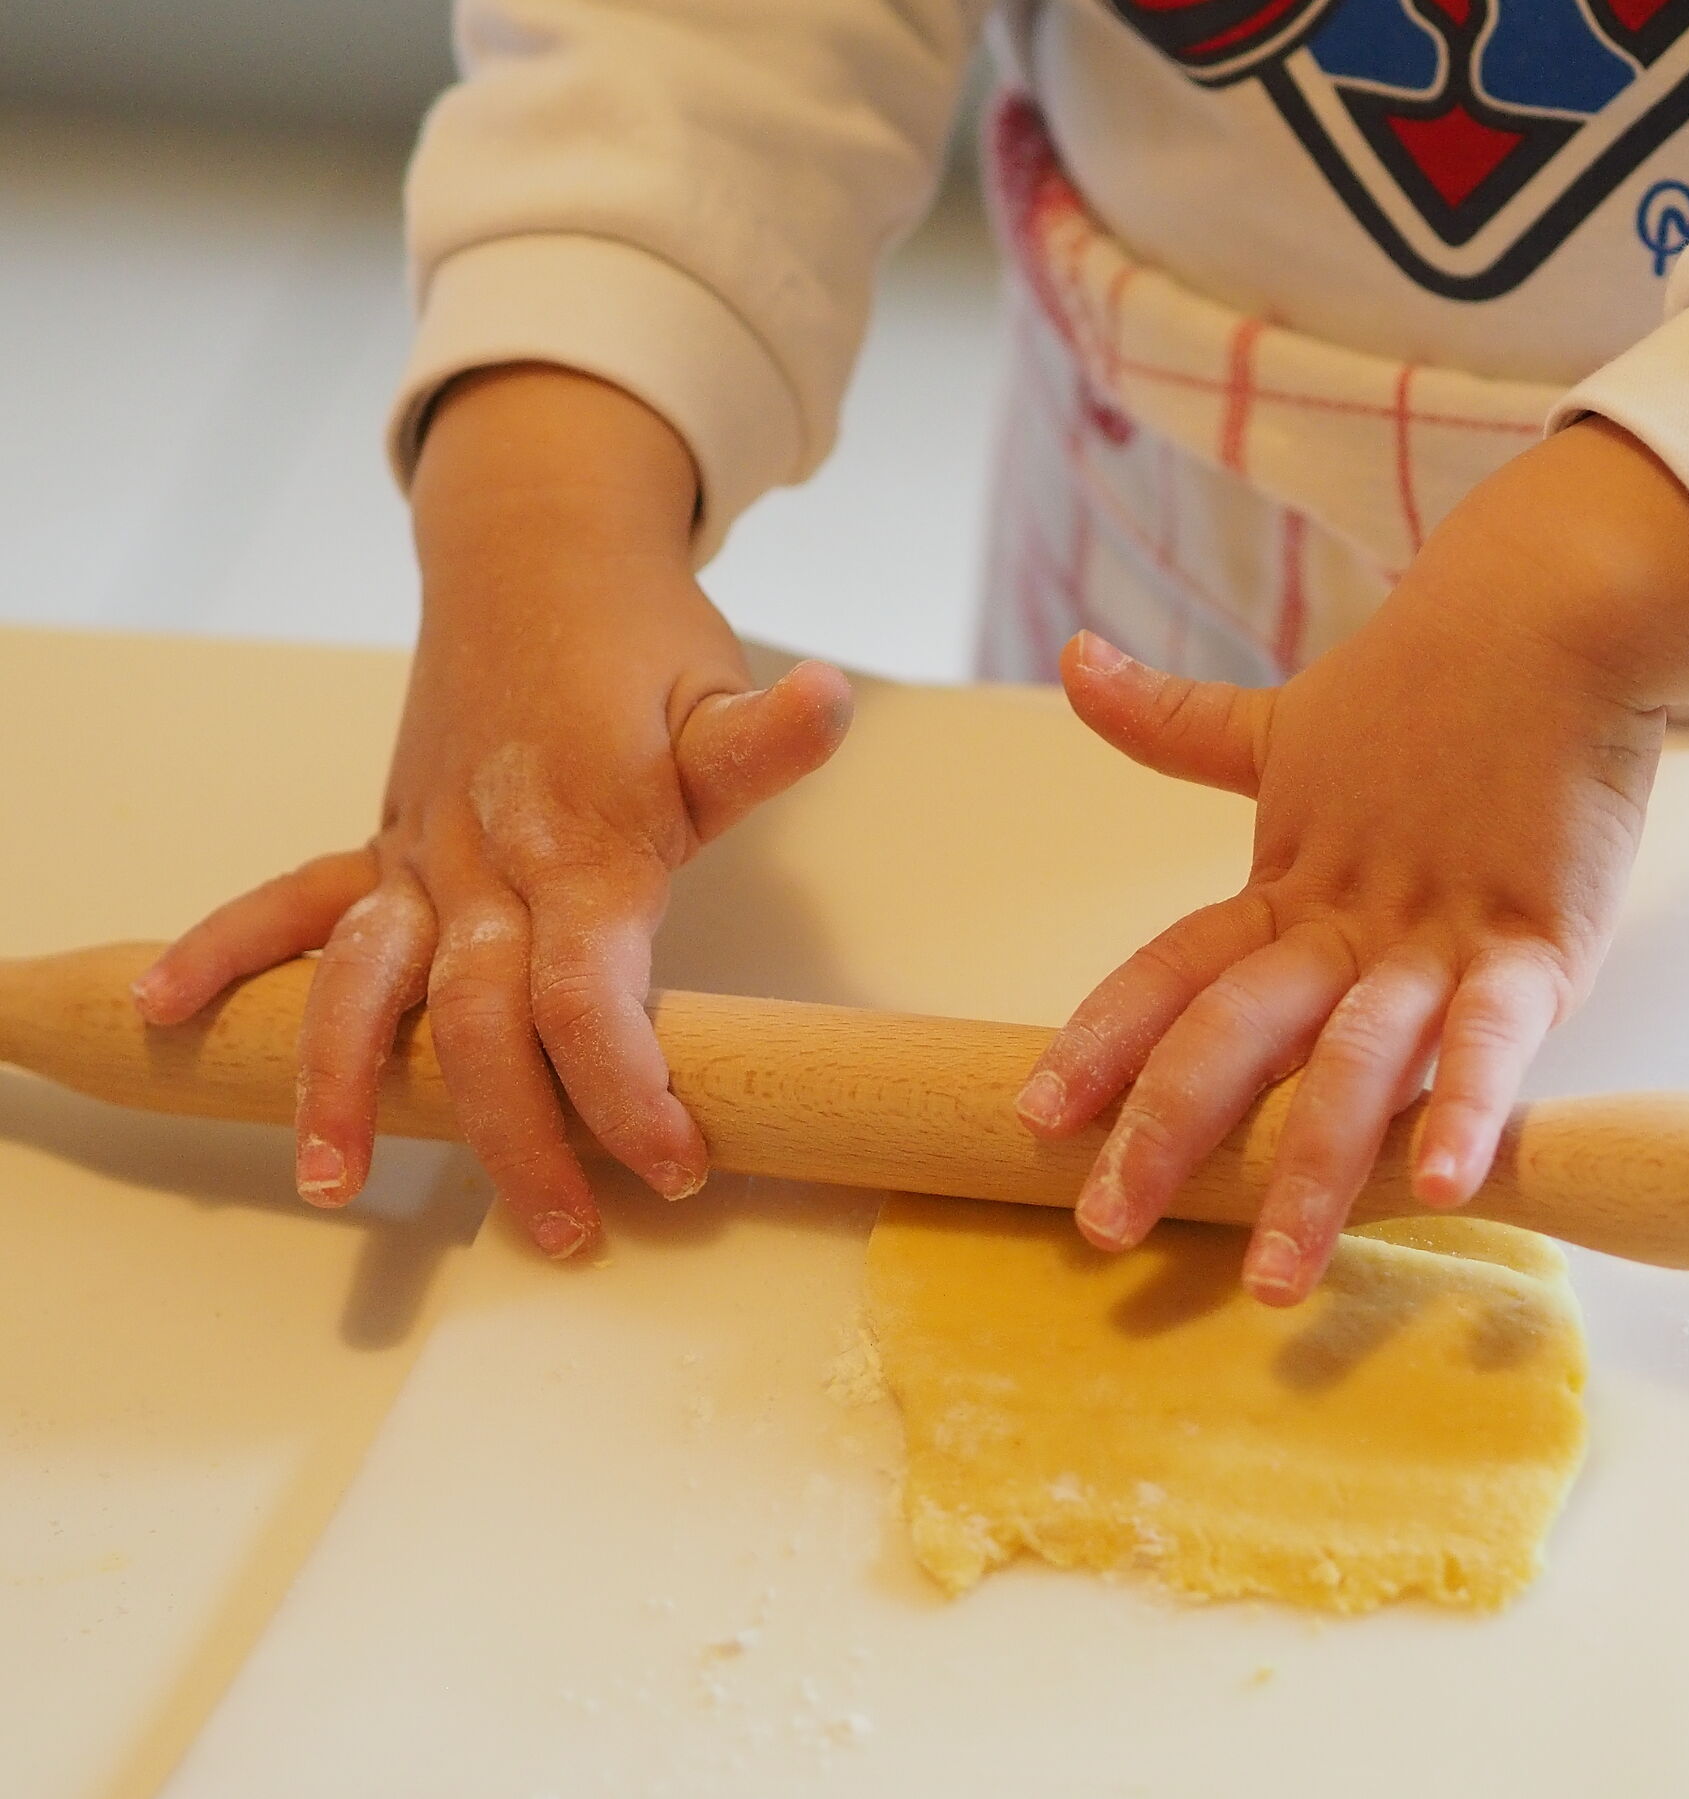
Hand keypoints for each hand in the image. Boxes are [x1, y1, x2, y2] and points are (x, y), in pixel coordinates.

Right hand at [131, 367, 851, 1256]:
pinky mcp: (384, 840)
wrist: (536, 549)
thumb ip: (766, 736)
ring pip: (364, 982)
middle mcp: (488, 858)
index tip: (677, 1166)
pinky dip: (224, 954)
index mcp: (585, 839)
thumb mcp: (717, 691)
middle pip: (479, 1022)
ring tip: (330, 1180)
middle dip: (513, 1138)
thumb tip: (831, 704)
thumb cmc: (640, 638)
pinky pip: (290, 903)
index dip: (626, 1090)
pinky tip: (168, 1016)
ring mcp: (422, 851)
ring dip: (339, 1082)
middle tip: (560, 1235)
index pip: (587, 996)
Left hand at [1015, 418, 1688, 1303]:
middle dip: (1168, 1131)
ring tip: (1274, 1276)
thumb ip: (1175, 722)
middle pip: (1237, 1030)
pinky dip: (1470, 1103)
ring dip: (1313, 1168)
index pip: (1170, 970)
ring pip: (1355, 1058)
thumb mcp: (1284, 722)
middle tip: (1105, 1227)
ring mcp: (1436, 932)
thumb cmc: (1417, 681)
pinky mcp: (1536, 940)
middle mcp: (1343, 918)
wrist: (1548, 613)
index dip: (1099, 1041)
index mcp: (1281, 881)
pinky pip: (1496, 1032)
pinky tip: (1446, 1182)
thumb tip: (1074, 663)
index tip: (1035, 1117)